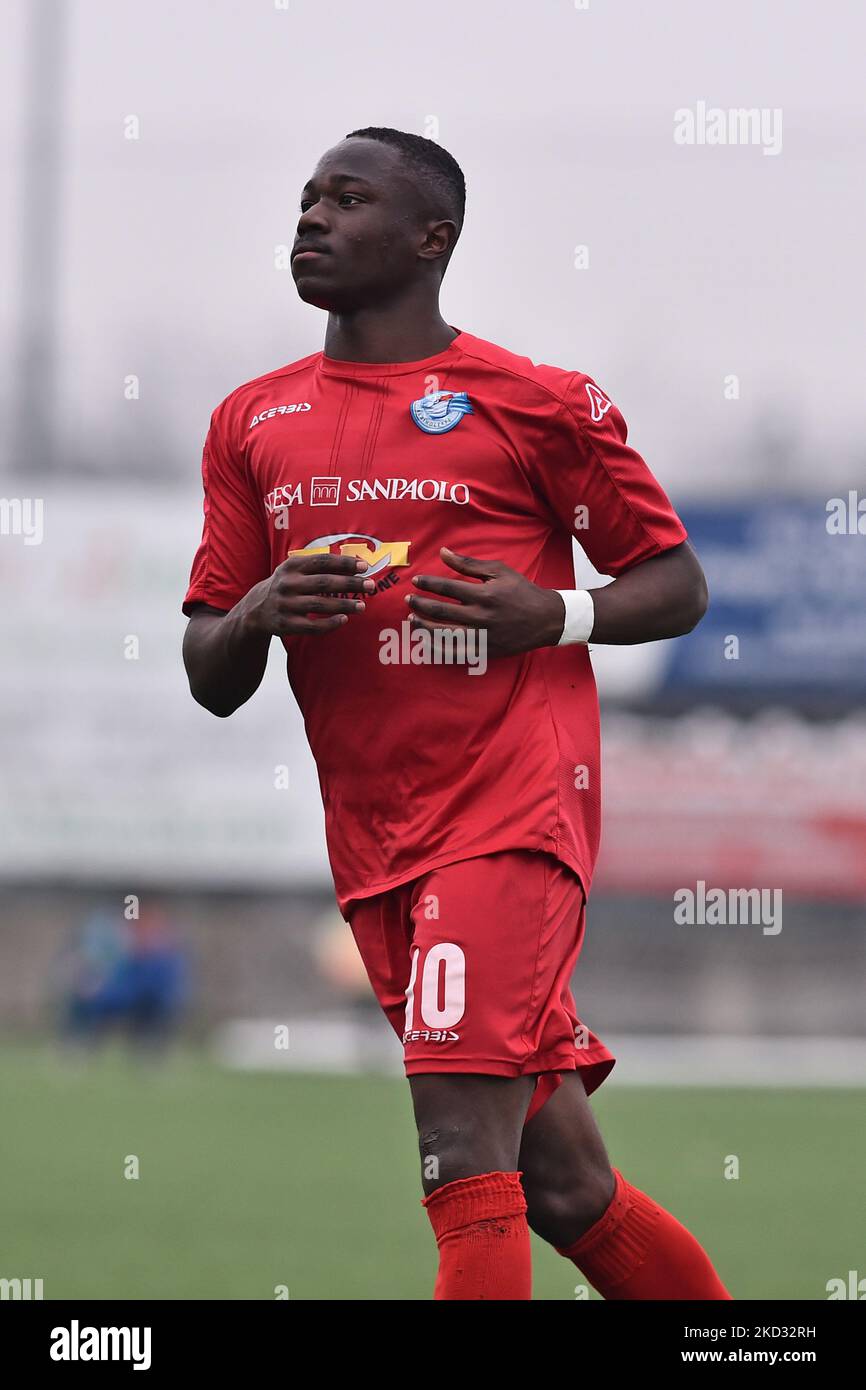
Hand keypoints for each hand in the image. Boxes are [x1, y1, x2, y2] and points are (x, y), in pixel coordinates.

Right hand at [243, 553, 375, 636]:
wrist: (255, 610)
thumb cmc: (286, 586)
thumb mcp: (294, 571)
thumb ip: (317, 566)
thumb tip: (354, 564)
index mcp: (291, 566)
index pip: (322, 562)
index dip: (344, 563)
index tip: (364, 566)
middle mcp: (288, 584)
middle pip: (324, 583)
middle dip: (350, 584)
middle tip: (370, 585)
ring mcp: (286, 604)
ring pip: (320, 605)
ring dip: (344, 605)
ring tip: (362, 606)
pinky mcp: (286, 624)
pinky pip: (312, 626)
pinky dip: (329, 624)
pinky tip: (343, 620)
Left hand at [406, 547, 565, 658]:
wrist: (545, 619)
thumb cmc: (521, 591)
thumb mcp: (499, 571)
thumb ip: (469, 564)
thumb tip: (443, 552)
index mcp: (484, 594)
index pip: (447, 587)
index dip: (428, 584)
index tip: (416, 581)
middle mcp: (481, 616)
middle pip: (441, 611)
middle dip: (420, 605)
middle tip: (408, 600)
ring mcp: (483, 636)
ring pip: (444, 634)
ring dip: (424, 627)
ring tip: (412, 620)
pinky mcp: (485, 651)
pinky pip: (455, 653)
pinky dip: (438, 649)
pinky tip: (426, 642)